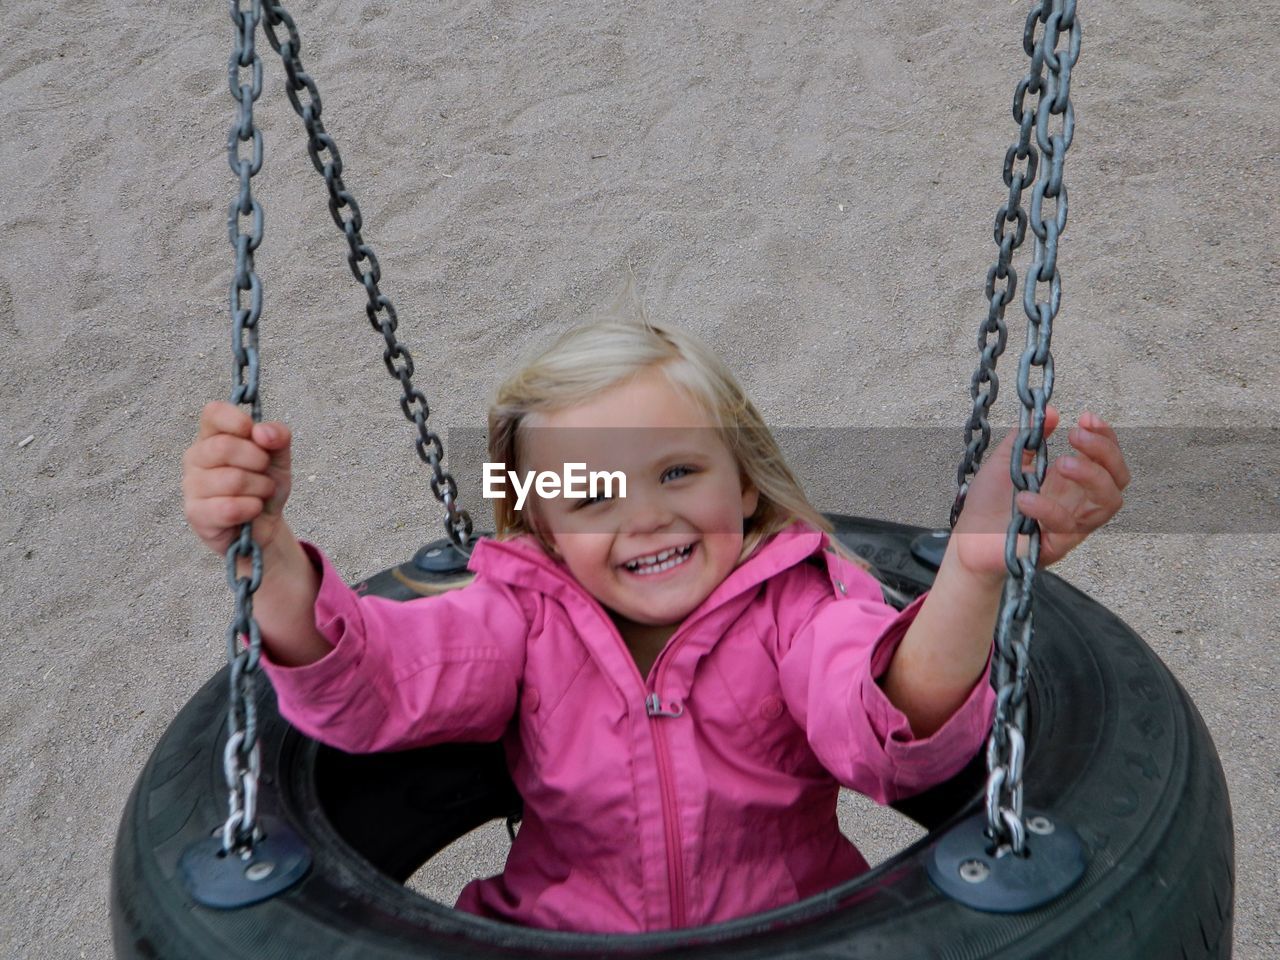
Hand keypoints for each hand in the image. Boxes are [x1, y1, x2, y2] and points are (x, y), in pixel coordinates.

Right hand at [182, 401, 293, 555]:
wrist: (265, 525)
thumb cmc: (264, 485)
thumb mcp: (279, 457)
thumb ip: (278, 436)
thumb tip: (262, 432)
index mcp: (212, 436)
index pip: (213, 412)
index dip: (238, 420)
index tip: (257, 436)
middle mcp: (195, 457)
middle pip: (225, 447)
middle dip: (259, 461)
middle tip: (264, 472)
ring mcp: (191, 486)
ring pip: (232, 479)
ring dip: (260, 488)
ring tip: (260, 494)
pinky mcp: (195, 513)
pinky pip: (228, 508)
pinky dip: (251, 509)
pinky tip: (251, 510)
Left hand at [951, 408, 1129, 580]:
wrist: (966, 540)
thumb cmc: (989, 504)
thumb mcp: (1005, 461)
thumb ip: (1026, 438)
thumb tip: (1049, 411)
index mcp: (1069, 482)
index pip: (1106, 460)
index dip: (1104, 438)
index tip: (1086, 418)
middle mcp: (1077, 503)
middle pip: (1118, 479)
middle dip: (1105, 452)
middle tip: (1076, 436)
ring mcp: (1070, 526)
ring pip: (1108, 503)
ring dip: (1091, 476)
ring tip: (1061, 462)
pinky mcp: (1056, 546)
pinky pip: (1067, 527)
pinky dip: (1048, 508)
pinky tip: (1025, 498)